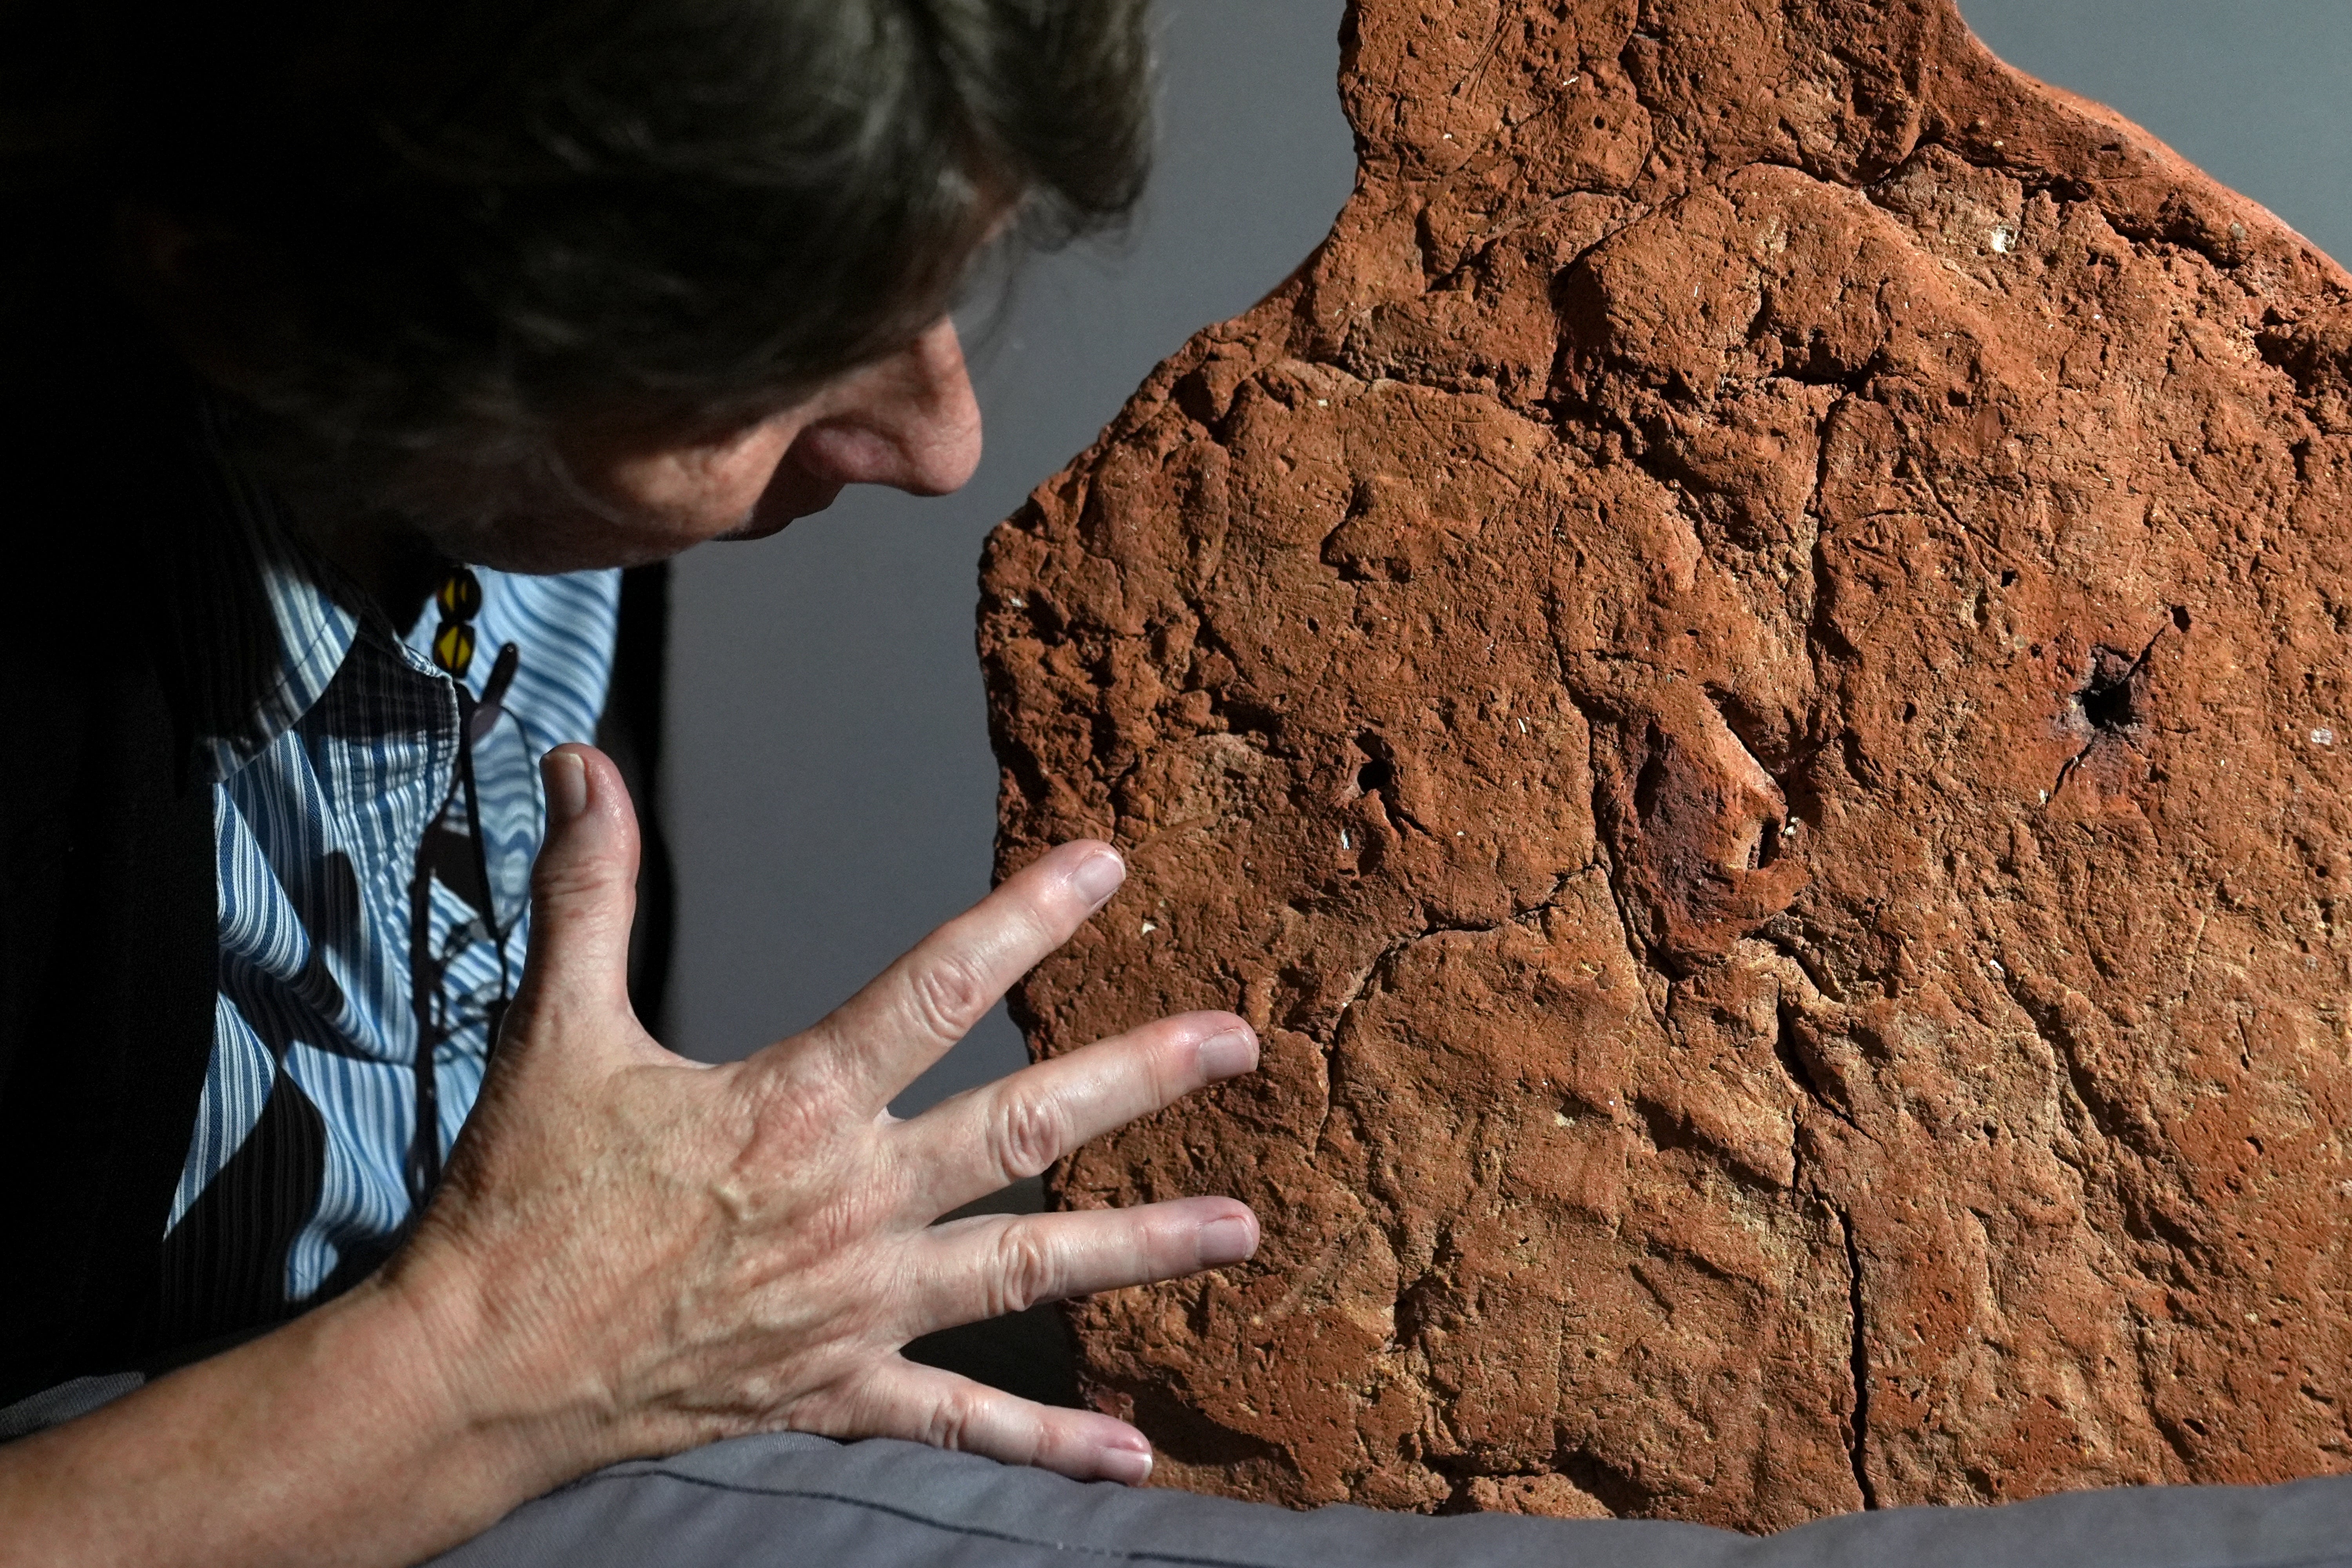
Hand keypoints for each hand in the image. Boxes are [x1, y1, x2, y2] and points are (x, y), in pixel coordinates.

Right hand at [387, 744, 1258, 1485]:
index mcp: (796, 1106)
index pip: (937, 987)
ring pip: (1028, 1271)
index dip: (1026, 918)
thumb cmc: (520, 1201)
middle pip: (1024, 1128)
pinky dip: (1048, 1440)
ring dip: (1140, 1247)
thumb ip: (589, 893)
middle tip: (1240, 1043)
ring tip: (1242, 1230)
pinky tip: (1134, 1455)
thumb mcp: (555, 1029)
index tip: (1105, 869)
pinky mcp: (835, 1391)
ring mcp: (855, 1307)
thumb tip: (578, 769)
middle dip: (1139, 1078)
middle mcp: (851, 1204)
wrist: (477, 1368)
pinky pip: (960, 1419)